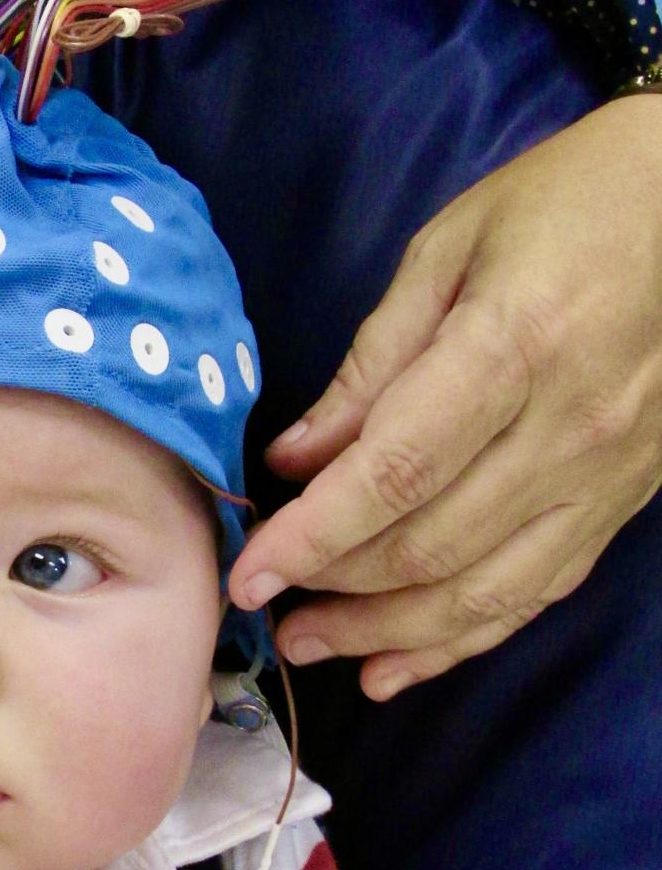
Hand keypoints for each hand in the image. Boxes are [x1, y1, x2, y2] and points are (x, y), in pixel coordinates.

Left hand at [228, 94, 661, 699]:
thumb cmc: (565, 203)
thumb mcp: (446, 254)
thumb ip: (371, 367)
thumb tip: (297, 458)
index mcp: (512, 351)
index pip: (393, 475)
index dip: (312, 537)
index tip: (246, 575)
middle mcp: (566, 431)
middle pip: (431, 544)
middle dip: (334, 589)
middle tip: (263, 606)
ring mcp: (605, 477)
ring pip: (484, 589)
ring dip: (387, 633)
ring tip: (311, 647)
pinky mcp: (624, 501)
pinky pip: (537, 591)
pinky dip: (463, 639)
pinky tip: (398, 666)